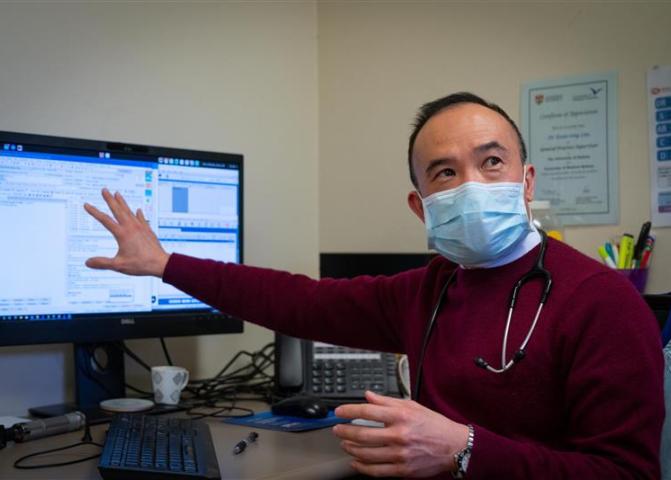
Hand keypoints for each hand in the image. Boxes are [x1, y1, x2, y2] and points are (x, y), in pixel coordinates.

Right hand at [83, 188, 169, 276]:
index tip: (87, 205)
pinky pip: (142, 219)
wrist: (160, 263)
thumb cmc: (141, 264)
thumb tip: (88, 262)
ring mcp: (141, 228)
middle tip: (104, 190)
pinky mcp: (148, 231)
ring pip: (129, 212)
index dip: (94, 212)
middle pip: (118, 210)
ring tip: (118, 194)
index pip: (105, 220)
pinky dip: (138, 214)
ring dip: (122, 202)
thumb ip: (102, 263)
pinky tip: (138, 210)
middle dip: (110, 199)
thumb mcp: (119, 265)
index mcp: (122, 234)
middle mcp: (131, 227)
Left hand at [333, 391, 468, 477]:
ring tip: (344, 444)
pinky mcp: (402, 470)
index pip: (367, 412)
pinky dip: (362, 467)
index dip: (349, 411)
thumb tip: (368, 396)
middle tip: (337, 429)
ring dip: (350, 448)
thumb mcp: (412, 406)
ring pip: (366, 454)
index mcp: (401, 416)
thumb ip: (387, 401)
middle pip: (362, 434)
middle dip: (344, 432)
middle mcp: (399, 435)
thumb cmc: (434, 425)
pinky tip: (355, 462)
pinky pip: (376, 471)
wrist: (454, 446)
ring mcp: (400, 454)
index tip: (339, 412)